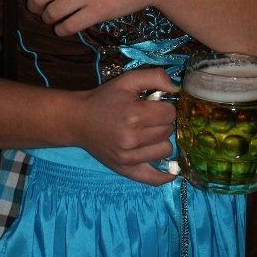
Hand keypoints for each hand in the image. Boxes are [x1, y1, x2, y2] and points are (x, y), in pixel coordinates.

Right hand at [73, 67, 178, 185]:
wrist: (79, 120)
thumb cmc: (105, 98)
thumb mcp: (128, 80)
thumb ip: (155, 77)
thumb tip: (177, 88)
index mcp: (133, 115)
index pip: (170, 113)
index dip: (165, 107)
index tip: (155, 105)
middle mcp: (132, 139)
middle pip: (168, 131)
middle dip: (162, 122)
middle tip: (148, 117)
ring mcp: (128, 158)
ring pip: (165, 150)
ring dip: (161, 140)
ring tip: (147, 133)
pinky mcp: (125, 170)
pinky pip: (153, 179)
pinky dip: (165, 175)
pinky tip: (170, 169)